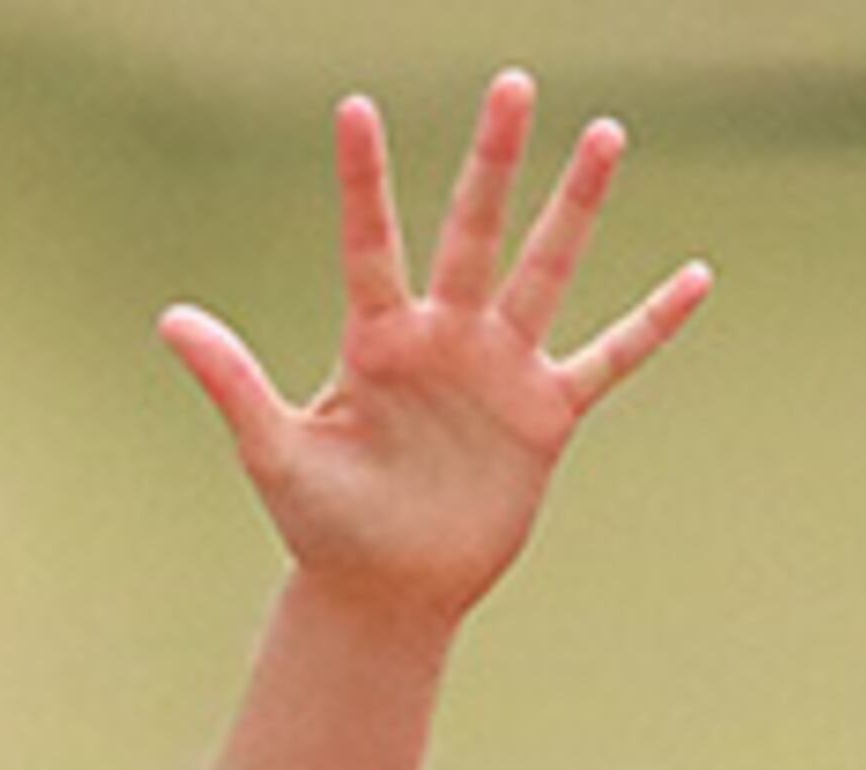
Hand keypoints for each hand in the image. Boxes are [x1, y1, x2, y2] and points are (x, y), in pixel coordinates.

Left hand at [176, 74, 709, 626]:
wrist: (384, 592)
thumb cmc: (323, 525)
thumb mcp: (274, 453)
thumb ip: (233, 384)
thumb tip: (170, 319)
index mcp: (376, 339)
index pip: (369, 242)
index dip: (364, 181)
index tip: (354, 109)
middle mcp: (443, 335)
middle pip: (473, 230)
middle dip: (492, 160)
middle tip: (512, 82)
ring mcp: (499, 368)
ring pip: (544, 270)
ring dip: (575, 208)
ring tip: (603, 134)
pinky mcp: (544, 415)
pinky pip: (608, 360)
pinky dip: (650, 325)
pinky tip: (696, 279)